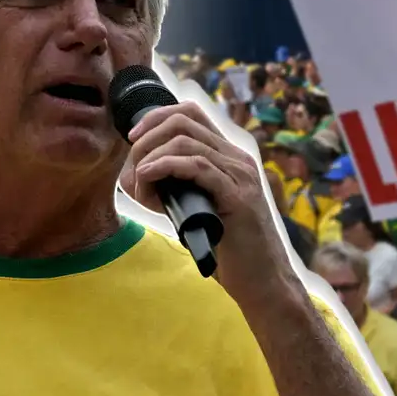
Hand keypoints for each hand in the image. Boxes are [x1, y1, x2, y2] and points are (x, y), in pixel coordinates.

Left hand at [120, 101, 295, 303]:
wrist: (265, 282)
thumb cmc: (231, 252)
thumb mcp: (200, 210)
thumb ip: (177, 189)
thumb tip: (137, 177)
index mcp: (231, 158)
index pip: (191, 113)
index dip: (156, 118)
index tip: (134, 140)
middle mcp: (238, 160)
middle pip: (184, 119)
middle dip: (147, 137)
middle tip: (132, 167)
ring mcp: (241, 176)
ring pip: (185, 140)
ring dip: (150, 156)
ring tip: (138, 182)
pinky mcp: (238, 197)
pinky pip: (196, 166)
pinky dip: (164, 167)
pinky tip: (147, 179)